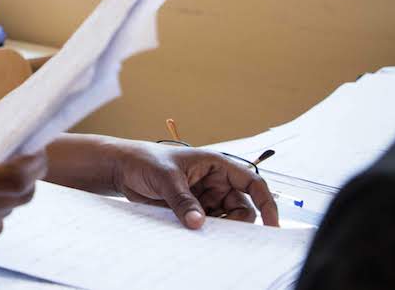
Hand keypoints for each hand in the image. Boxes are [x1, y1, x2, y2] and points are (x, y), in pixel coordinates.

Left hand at [111, 141, 278, 228]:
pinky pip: (208, 224)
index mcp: (216, 164)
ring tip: (203, 230)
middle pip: (242, 207)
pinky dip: (206, 231)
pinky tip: (195, 233)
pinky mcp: (192, 209)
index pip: (252, 182)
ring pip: (226, 219)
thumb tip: (198, 222)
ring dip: (220, 228)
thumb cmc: (145, 161)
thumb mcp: (165, 178)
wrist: (122, 169)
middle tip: (222, 232)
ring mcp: (204, 196)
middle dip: (238, 221)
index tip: (272, 223)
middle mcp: (214, 181)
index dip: (266, 202)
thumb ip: (183, 200)